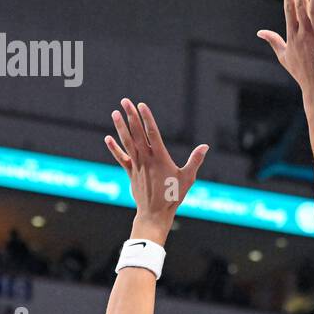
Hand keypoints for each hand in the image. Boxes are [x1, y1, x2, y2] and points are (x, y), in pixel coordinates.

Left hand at [104, 99, 207, 240]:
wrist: (155, 213)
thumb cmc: (173, 196)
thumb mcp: (188, 178)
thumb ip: (195, 161)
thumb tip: (205, 146)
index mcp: (160, 158)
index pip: (152, 133)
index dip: (146, 118)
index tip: (141, 105)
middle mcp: (146, 159)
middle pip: (137, 133)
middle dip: (131, 116)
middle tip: (125, 101)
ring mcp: (137, 165)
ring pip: (127, 142)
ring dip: (121, 127)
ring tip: (115, 112)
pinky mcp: (131, 173)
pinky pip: (121, 158)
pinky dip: (114, 148)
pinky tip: (108, 138)